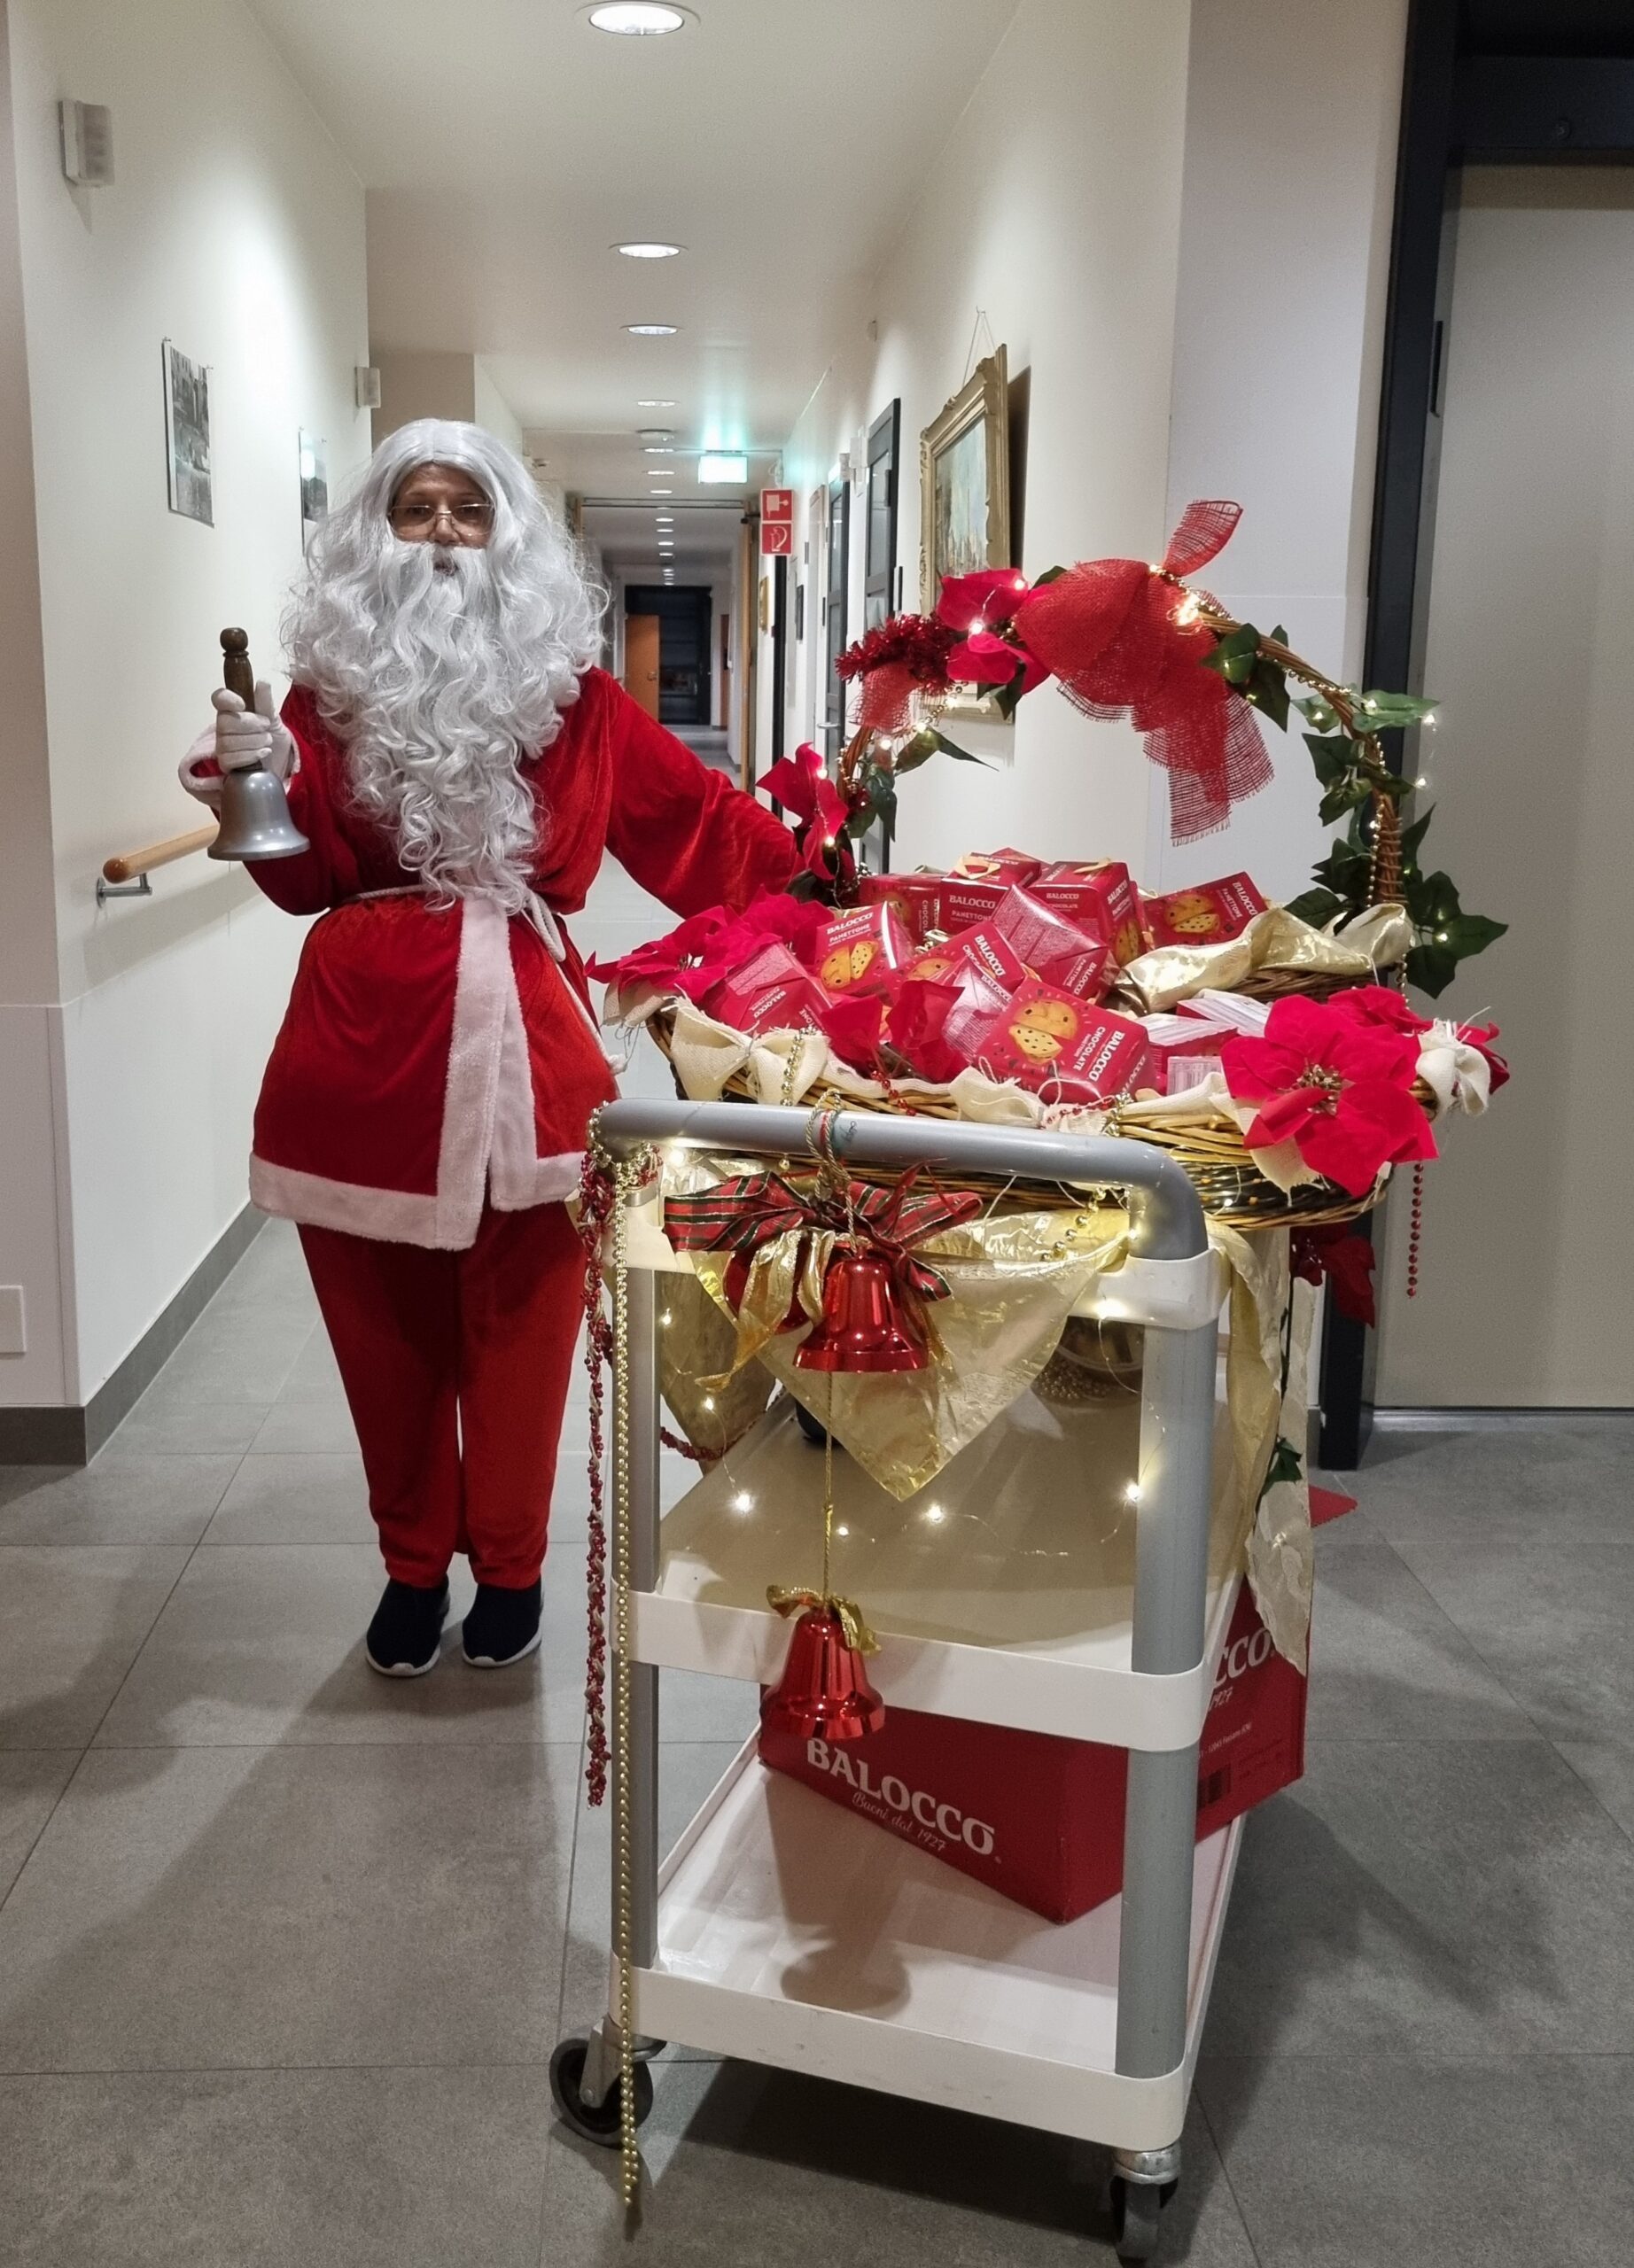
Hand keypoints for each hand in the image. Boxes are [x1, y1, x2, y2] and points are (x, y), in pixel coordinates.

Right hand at [178, 679, 295, 804]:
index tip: (242, 704)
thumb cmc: (275, 739)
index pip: (219, 698)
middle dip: (250, 724)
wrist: (283, 763)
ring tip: (267, 741)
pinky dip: (250, 755)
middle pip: (224, 722)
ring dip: (254, 741)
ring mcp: (223, 747)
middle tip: (266, 727)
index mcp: (233, 711)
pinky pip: (231, 759)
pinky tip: (263, 754)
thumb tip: (262, 681)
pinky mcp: (226, 765)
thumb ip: (266, 702)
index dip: (227, 699)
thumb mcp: (275, 718)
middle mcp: (223, 728)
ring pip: (228, 742)